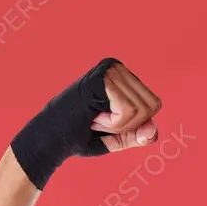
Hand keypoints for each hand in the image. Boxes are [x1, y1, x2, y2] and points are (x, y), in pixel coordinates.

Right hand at [11, 57, 163, 189]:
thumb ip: (140, 135)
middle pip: (151, 107)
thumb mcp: (120, 137)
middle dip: (128, 125)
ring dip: (118, 125)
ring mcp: (108, 69)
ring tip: (94, 118)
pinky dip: (113, 124)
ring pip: (140, 110)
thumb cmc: (83, 135)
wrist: (53, 139)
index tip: (109, 120)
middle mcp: (116, 66)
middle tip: (100, 120)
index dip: (135, 123)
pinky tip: (93, 116)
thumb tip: (153, 129)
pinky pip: (128, 111)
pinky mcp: (101, 78)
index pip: (154, 104)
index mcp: (122, 76)